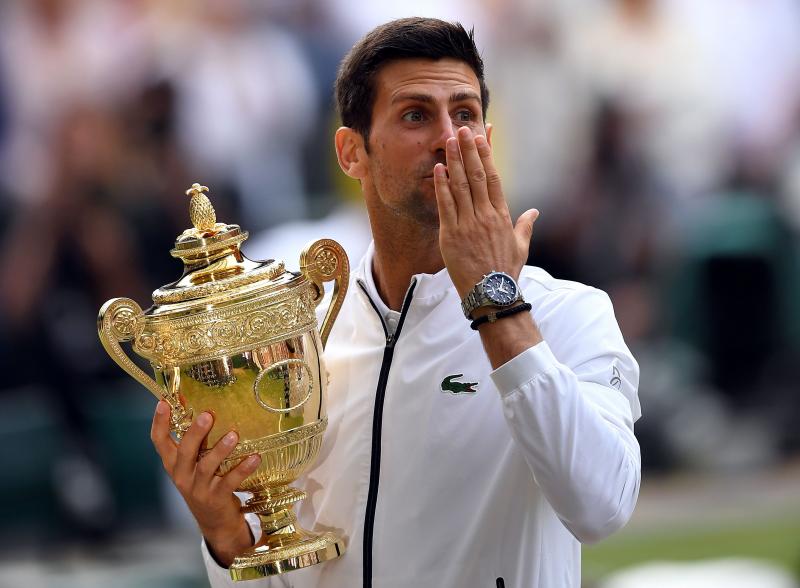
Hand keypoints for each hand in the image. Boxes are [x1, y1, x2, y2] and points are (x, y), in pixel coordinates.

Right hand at [150, 400, 260, 566]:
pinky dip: (242, 469)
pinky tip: (255, 458)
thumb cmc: (205, 484)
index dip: (159, 423)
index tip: (162, 403)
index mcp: (173, 464)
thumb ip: (196, 442)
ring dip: (220, 450)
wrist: (215, 522)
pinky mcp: (216, 498)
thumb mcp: (194, 465)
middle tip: (207, 415)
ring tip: (233, 435)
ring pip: (206, 467)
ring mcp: (198, 488)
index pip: (159, 442)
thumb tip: (206, 408)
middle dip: (195, 433)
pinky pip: (230, 481)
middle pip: (184, 452)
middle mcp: (182, 475)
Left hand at [433, 126, 538, 297]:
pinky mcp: (451, 235)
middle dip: (469, 150)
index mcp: (502, 215)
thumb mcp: (521, 247)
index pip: (494, 178)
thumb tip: (535, 212)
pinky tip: (438, 169)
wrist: (491, 293)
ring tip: (449, 140)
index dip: (487, 155)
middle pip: (477, 175)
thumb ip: (526, 226)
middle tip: (462, 129)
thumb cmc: (506, 271)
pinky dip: (442, 186)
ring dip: (454, 161)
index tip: (482, 137)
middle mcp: (485, 215)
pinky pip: (445, 205)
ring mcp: (468, 224)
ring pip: (461, 186)